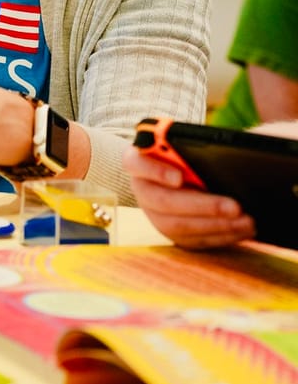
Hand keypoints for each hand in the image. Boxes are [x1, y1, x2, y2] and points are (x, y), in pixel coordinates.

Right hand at [127, 120, 297, 248]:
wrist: (186, 170)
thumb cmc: (190, 151)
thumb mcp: (191, 142)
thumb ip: (199, 145)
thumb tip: (229, 147)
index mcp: (141, 158)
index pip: (135, 163)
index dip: (155, 171)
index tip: (178, 177)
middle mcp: (142, 187)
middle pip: (162, 201)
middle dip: (201, 206)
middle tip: (235, 207)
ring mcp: (153, 212)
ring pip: (175, 226)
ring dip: (214, 226)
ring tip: (247, 222)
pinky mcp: (170, 230)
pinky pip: (190, 241)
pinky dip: (218, 237)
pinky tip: (242, 231)